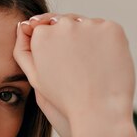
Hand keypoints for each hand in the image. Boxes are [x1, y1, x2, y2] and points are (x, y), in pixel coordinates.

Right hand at [13, 13, 135, 136]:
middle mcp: (64, 25)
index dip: (52, 47)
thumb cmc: (64, 101)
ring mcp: (90, 24)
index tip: (59, 64)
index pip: (44, 29)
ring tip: (90, 69)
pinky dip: (106, 43)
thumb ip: (24, 51)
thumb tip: (23, 26)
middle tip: (76, 69)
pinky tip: (104, 63)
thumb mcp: (36, 78)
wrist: (99, 113)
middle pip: (64, 23)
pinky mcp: (112, 29)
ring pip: (86, 25)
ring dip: (88, 39)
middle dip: (69, 39)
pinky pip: (106, 30)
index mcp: (42, 36)